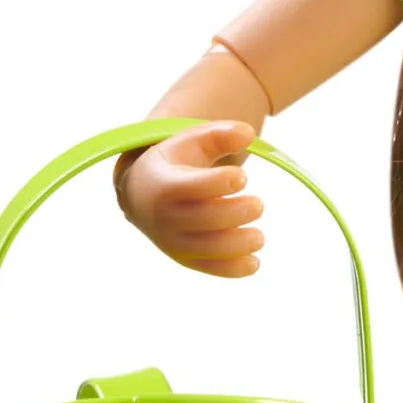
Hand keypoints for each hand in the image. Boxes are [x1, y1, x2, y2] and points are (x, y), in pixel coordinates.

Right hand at [115, 121, 264, 277]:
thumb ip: (220, 134)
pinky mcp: (185, 258)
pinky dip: (233, 269)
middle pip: (203, 219)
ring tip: (259, 237)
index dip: (220, 182)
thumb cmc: (176, 163)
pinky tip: (254, 262)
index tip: (241, 177)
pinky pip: (209, 268)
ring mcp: (173, 241)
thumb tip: (248, 133)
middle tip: (258, 204)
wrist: (143, 195)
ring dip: (238, 244)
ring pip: (207, 248)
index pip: (192, 186)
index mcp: (164, 184)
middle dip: (236, 213)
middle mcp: (165, 216)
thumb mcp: (191, 141)